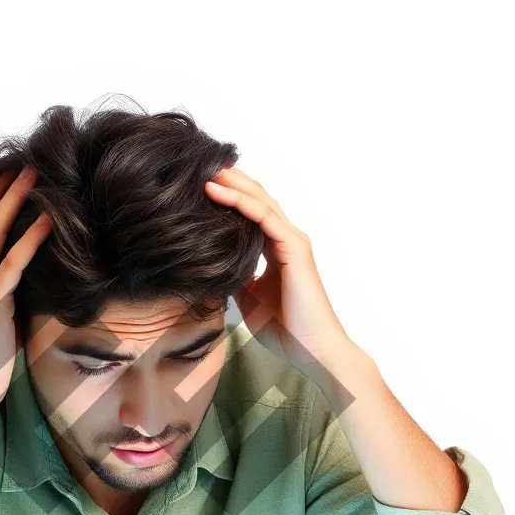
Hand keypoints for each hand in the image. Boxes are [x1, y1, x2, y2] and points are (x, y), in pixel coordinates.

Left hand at [204, 166, 356, 374]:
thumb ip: (235, 278)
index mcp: (278, 250)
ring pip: (260, 202)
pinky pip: (265, 218)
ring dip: (232, 183)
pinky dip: (241, 202)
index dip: (230, 196)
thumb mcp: (249, 300)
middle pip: (257, 199)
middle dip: (231, 180)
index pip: (252, 213)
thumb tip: (209, 268)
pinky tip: (218, 191)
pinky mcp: (295, 249)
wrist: (313, 351)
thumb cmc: (286, 330)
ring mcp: (293, 241)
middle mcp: (288, 239)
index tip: (201, 185)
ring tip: (206, 169)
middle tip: (201, 163)